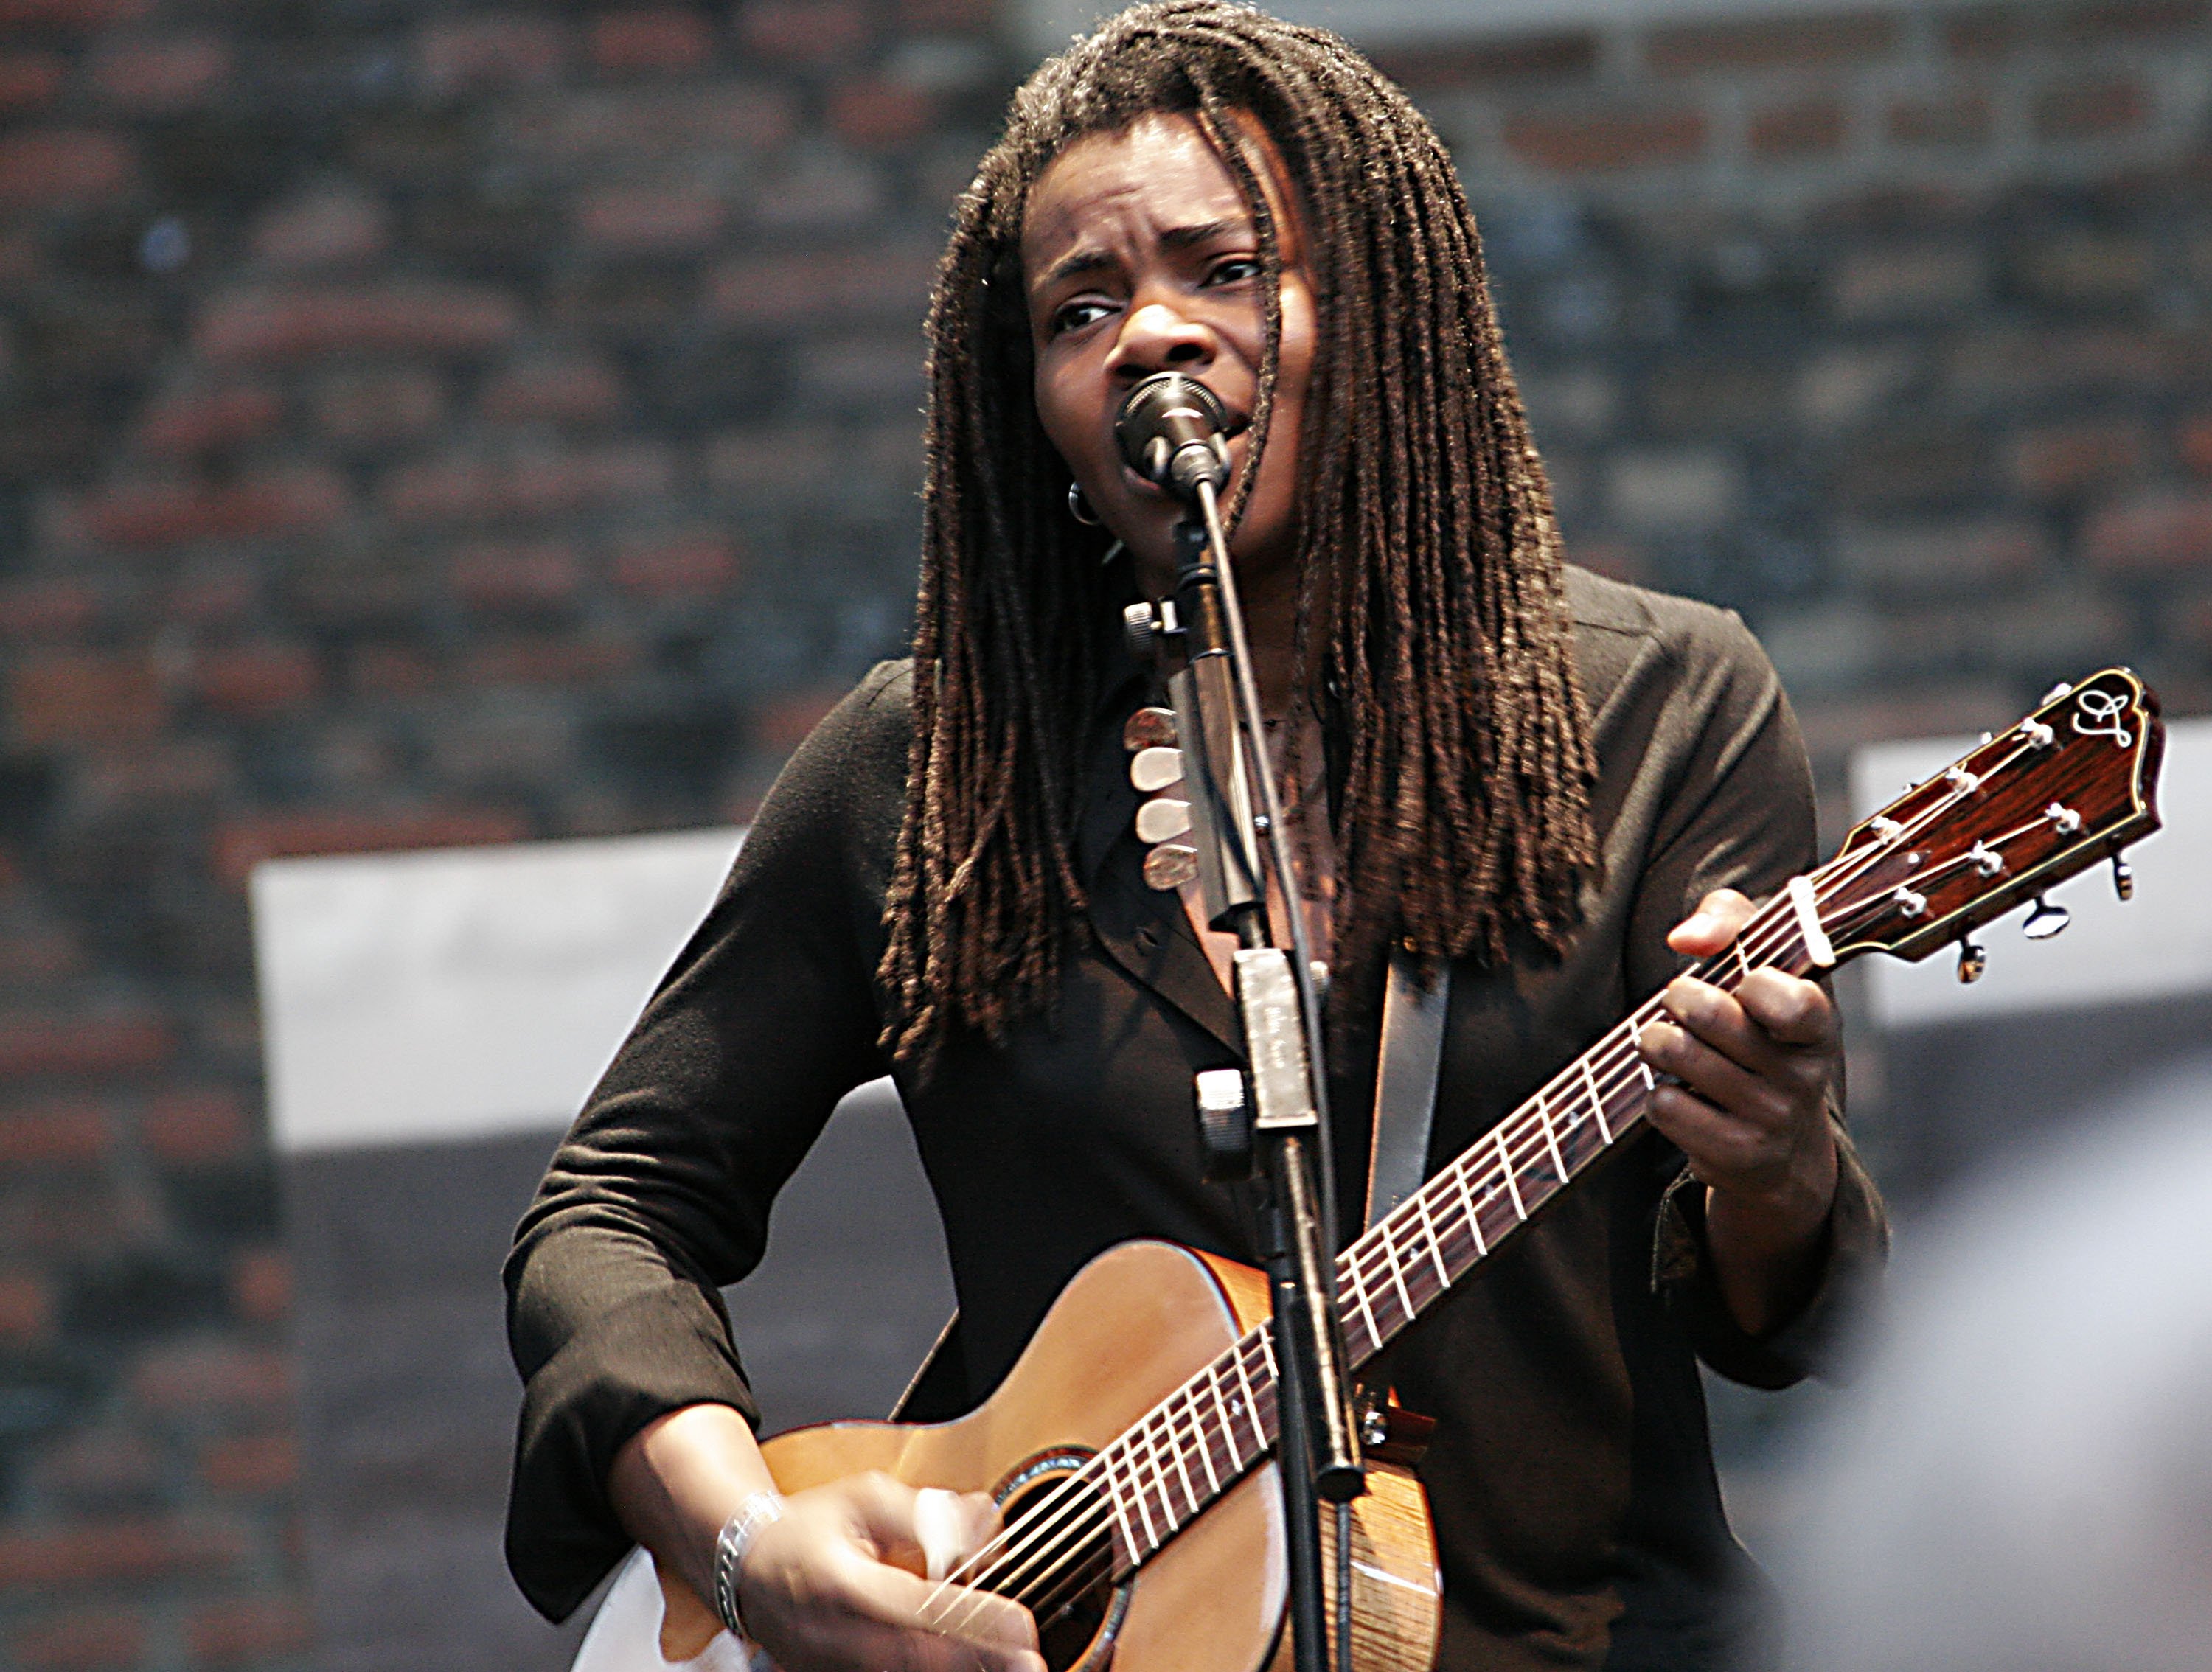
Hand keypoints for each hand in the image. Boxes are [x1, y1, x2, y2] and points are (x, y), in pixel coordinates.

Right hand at [737, 1472, 1044, 1671]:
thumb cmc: (810, 1526)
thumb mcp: (865, 1498)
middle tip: (1030, 1659)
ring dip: (960, 1668)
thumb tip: (980, 1523)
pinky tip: (971, 1662)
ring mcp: (832, 1665)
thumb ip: (924, 1513)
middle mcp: (834, 1635)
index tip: (1021, 1624)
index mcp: (841, 1582)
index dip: (975, 1619)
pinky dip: (932, 1668)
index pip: (919, 1608)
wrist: (745, 1567)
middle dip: (978, 1660)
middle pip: (917, 1658)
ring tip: (1012, 1666)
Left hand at [1637, 888, 1840, 1333]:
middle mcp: (1805, 1074)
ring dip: (1656, 1041)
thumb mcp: (1764, 964)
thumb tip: (1686, 937)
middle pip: (1707, 1015)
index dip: (1750, 982)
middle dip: (1677, 998)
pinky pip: (1664, 1105)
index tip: (1738, 981)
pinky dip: (1658, 1093)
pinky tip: (1683, 1094)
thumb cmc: (1763, 1031)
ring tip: (1671, 1045)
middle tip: (1680, 1003)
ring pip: (1675, 1054)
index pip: (1790, 999)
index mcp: (1821, 1023)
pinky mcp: (1736, 1154)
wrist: (1784, 1149)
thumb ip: (1730, 919)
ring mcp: (1772, 1118)